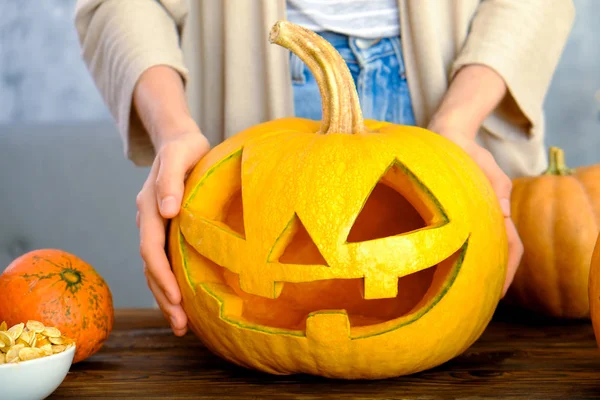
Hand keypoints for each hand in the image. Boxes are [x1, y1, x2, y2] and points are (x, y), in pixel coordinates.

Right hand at [136, 129, 209, 335]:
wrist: (179, 140)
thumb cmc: (184, 147)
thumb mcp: (180, 155)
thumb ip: (170, 180)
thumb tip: (168, 210)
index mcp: (150, 207)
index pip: (151, 248)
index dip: (162, 275)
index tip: (178, 298)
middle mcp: (149, 220)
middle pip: (151, 266)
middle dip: (164, 297)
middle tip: (181, 325)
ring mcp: (155, 227)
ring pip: (155, 269)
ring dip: (166, 297)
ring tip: (181, 325)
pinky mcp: (165, 230)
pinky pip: (163, 261)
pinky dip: (170, 283)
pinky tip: (182, 301)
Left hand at [429, 124, 522, 296]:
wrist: (447, 135)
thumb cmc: (464, 149)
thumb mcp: (481, 163)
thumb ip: (494, 185)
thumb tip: (502, 212)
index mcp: (496, 206)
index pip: (511, 245)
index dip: (508, 271)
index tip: (496, 293)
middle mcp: (486, 214)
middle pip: (497, 253)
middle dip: (492, 278)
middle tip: (478, 302)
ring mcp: (472, 213)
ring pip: (479, 248)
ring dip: (476, 269)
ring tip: (462, 293)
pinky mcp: (456, 211)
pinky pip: (461, 238)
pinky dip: (459, 255)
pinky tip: (443, 269)